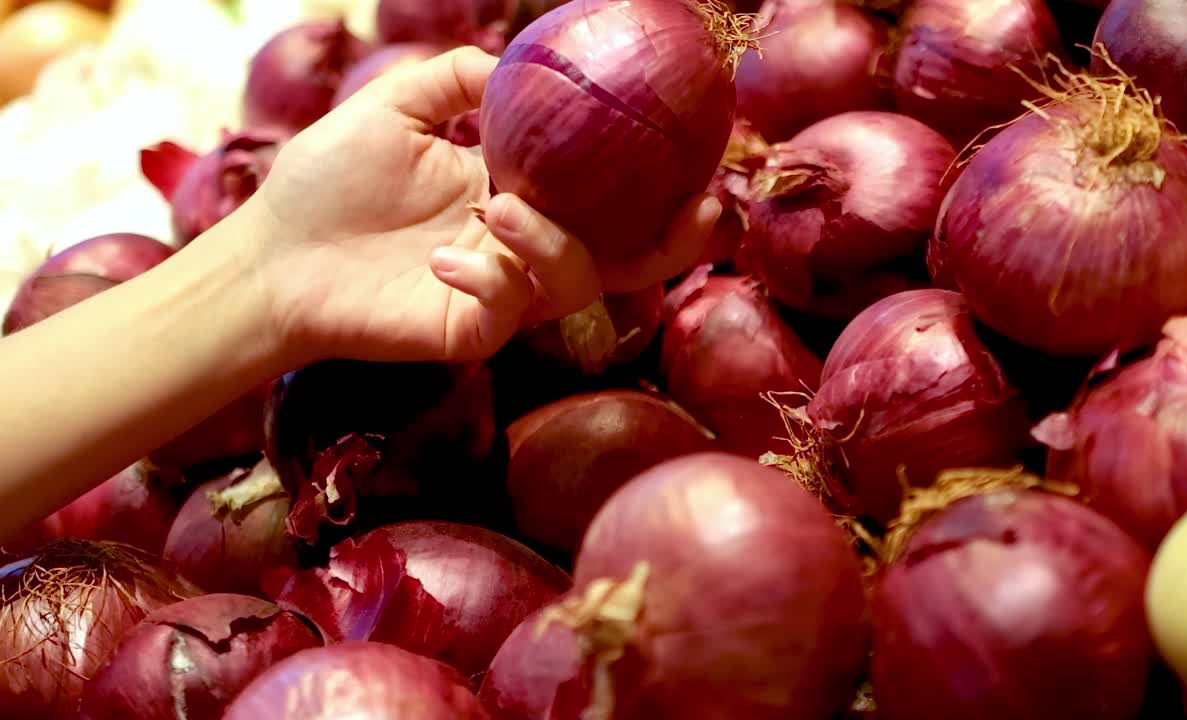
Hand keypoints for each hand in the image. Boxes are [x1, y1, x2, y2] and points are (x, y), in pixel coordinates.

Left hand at [231, 47, 719, 366]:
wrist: (270, 254)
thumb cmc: (327, 182)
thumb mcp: (395, 107)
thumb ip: (458, 80)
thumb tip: (517, 65)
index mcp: (517, 193)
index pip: (606, 197)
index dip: (660, 185)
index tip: (701, 158)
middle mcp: (523, 246)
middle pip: (625, 256)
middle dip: (673, 242)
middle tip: (700, 210)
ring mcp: (501, 294)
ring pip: (574, 280)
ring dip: (552, 244)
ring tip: (497, 207)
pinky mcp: (468, 332)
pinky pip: (508, 314)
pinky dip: (486, 282)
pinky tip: (441, 260)